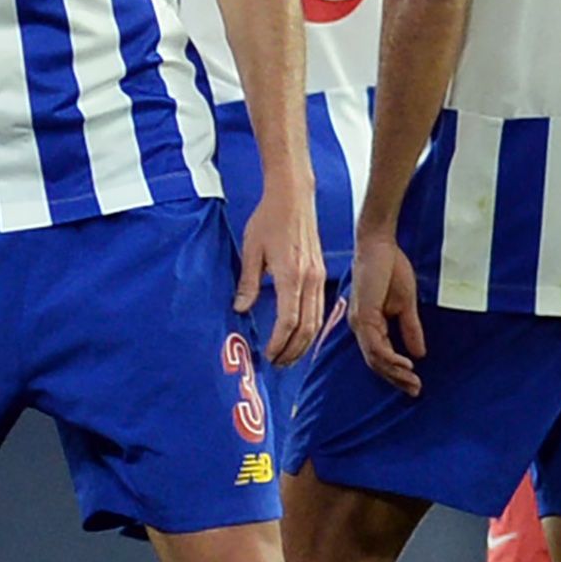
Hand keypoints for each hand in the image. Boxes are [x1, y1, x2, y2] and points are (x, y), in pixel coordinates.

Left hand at [238, 180, 326, 367]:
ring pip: (316, 320)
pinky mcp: (321, 273)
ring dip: (304, 342)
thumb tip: (240, 309)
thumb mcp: (251, 250)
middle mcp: (310, 279)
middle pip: (306, 326)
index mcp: (291, 274)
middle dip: (293, 350)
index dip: (279, 342)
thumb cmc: (269, 219)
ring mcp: (319, 277)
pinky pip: (319, 308)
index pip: (289, 320)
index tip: (267, 355)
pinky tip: (300, 335)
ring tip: (288, 356)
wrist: (293, 197)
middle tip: (277, 364)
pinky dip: (311, 327)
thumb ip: (248, 282)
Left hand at [348, 224, 425, 396]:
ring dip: (395, 372)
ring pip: (375, 357)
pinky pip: (375, 344)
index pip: (380, 356)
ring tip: (413, 383)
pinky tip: (406, 364)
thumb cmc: (391, 269)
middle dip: (396, 379)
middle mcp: (361, 326)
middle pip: (376, 362)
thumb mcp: (405, 304)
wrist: (380, 245)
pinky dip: (390, 357)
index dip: (396, 372)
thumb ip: (410, 329)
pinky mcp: (364, 315)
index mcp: (369, 324)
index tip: (414, 385)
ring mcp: (360, 322)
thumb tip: (418, 354)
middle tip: (415, 392)